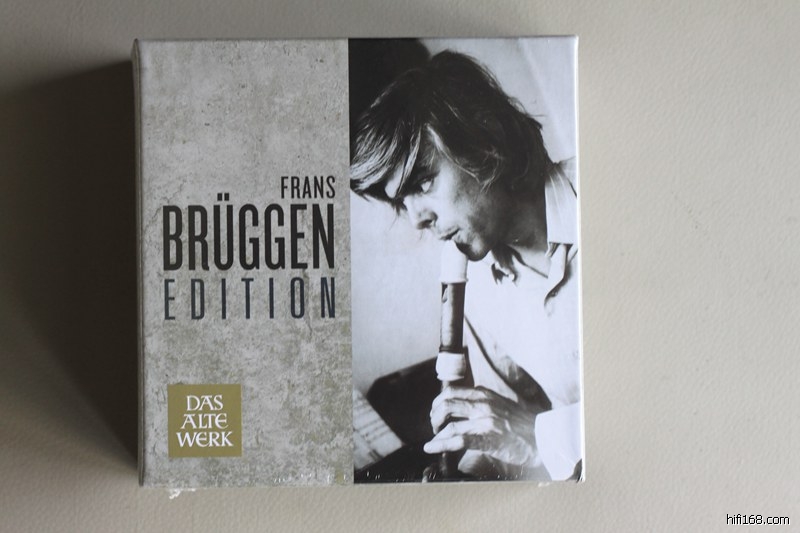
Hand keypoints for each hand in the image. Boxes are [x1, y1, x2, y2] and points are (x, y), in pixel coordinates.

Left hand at [423, 386, 541, 467]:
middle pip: (446, 404)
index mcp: (485, 394)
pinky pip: (457, 440)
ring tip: (434, 439)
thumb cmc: (522, 424)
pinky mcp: (486, 439)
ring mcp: (484, 422)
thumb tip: (462, 406)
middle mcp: (482, 405)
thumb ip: (482, 402)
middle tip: (434, 426)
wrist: (542, 437)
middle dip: (434, 416)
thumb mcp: (500, 403)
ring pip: (450, 424)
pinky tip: (431, 447)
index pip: (452, 391)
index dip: (438, 401)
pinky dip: (440, 444)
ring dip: (437, 434)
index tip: (436, 410)